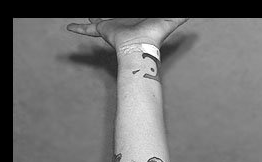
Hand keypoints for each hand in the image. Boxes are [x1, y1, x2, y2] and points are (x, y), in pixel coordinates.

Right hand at [66, 18, 188, 49]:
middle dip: (109, 15)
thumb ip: (179, 17)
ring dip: (93, 18)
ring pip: (99, 20)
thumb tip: (192, 14)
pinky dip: (80, 28)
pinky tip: (69, 27)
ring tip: (90, 16)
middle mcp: (122, 24)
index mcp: (135, 22)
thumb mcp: (169, 21)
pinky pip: (88, 29)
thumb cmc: (154, 36)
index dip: (131, 14)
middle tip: (104, 15)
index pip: (131, 15)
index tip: (130, 14)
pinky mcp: (103, 29)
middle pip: (113, 16)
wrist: (139, 47)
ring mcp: (111, 27)